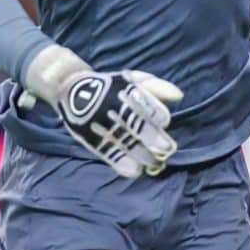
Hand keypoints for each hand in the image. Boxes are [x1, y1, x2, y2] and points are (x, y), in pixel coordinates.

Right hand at [22, 45, 182, 176]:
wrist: (70, 88)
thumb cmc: (110, 85)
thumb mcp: (131, 78)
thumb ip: (156, 86)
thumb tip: (178, 95)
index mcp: (125, 89)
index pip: (146, 105)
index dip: (158, 117)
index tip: (164, 125)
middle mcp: (112, 105)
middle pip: (137, 125)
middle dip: (154, 139)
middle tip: (167, 151)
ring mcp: (99, 121)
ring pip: (124, 140)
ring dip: (143, 155)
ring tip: (155, 165)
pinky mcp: (88, 136)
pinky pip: (106, 150)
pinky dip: (120, 162)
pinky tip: (135, 171)